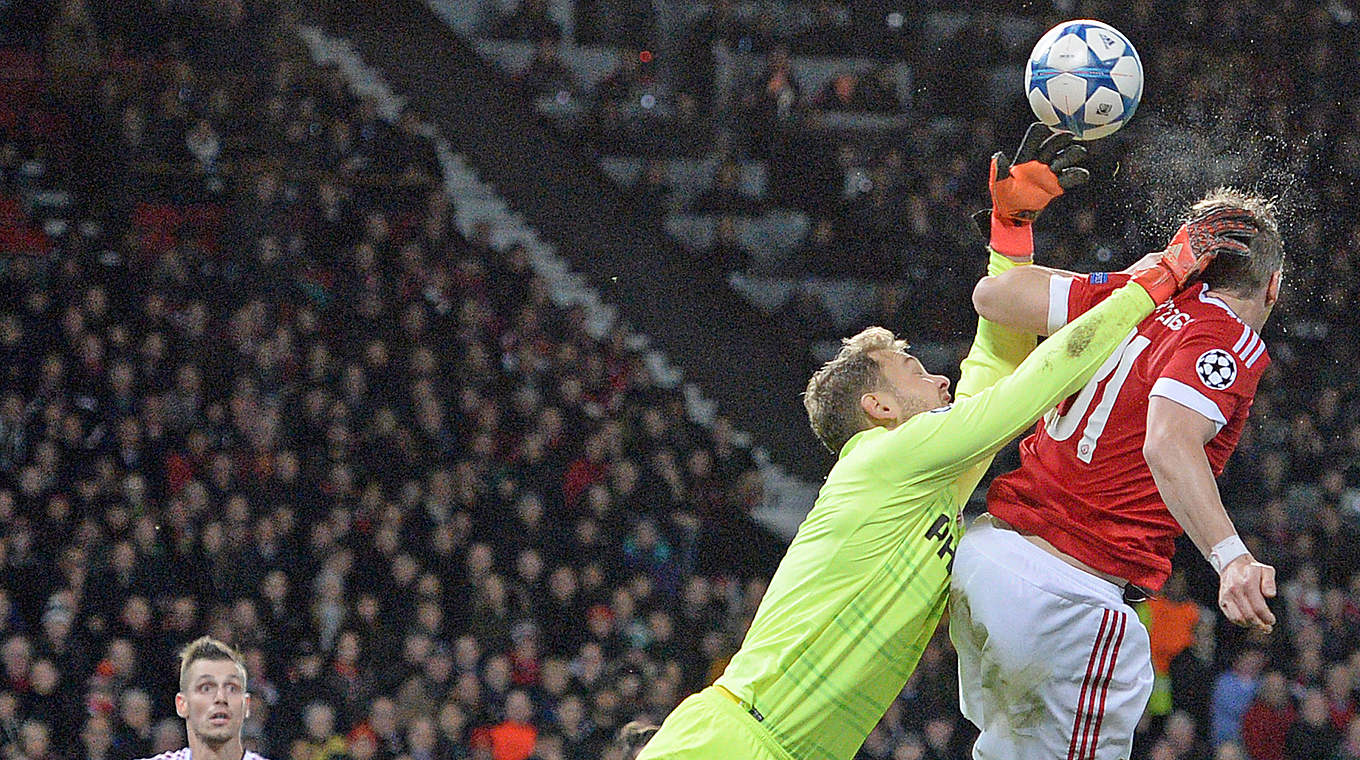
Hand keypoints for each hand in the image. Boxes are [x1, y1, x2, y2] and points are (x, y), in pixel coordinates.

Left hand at [989, 122, 1089, 225]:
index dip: (1042, 130)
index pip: (1037, 134)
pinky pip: (1076, 175)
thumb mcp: (997, 184)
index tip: (1044, 131)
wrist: (1013, 215)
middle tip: (1065, 139)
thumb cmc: (1003, 197)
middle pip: (1058, 140)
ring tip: (1056, 168)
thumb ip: (999, 170)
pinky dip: (1078, 174)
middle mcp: (1042, 160)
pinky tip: (1065, 180)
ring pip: (1071, 154)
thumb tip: (999, 155)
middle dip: (1062, 138)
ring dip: (1070, 155)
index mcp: (1026, 155)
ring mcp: (1052, 172)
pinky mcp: (1060, 185)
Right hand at [1130, 206, 1258, 302]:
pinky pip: (1226, 244)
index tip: (1240, 210)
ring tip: (1254, 231)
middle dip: (1238, 214)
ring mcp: (1201, 235)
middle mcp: (1197, 226)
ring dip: (1242, 228)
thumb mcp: (1186, 247)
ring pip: (1227, 226)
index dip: (1228, 209)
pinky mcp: (1206, 246)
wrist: (1168, 271)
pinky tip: (1246, 251)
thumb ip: (1198, 240)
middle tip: (1251, 214)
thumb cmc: (1176, 263)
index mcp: (1192, 224)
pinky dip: (1237, 247)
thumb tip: (1211, 242)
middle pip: (1222, 214)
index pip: (1213, 211)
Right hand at [1218, 555, 1275, 633]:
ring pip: (1239, 618)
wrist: (1231, 564)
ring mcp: (1227, 596)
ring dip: (1251, 625)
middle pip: (1249, 615)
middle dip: (1260, 624)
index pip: (1258, 607)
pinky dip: (1241, 623)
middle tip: (1268, 628)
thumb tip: (1270, 595)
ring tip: (1259, 626)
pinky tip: (1249, 622)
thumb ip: (1270, 582)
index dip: (1266, 617)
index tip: (1272, 621)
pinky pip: (1232, 617)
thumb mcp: (1266, 570)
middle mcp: (1235, 590)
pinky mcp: (1222, 601)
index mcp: (1247, 582)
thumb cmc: (1253, 569)